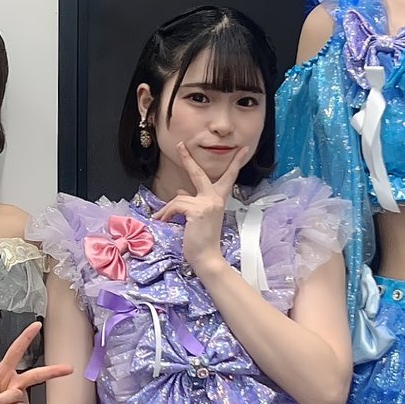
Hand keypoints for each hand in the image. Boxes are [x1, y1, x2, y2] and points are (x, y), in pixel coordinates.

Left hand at [0, 323, 72, 403]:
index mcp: (3, 372)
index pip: (16, 352)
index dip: (26, 338)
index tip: (36, 326)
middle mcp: (14, 383)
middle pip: (35, 374)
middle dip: (52, 371)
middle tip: (67, 369)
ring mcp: (19, 397)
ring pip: (19, 395)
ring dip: (3, 400)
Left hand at [154, 141, 244, 271]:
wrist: (207, 258)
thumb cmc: (202, 240)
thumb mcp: (198, 217)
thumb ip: (191, 201)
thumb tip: (180, 190)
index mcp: (218, 199)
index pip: (228, 177)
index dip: (236, 162)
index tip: (242, 148)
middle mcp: (215, 198)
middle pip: (199, 174)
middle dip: (188, 159)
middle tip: (180, 145)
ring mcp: (207, 203)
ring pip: (179, 197)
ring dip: (167, 209)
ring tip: (162, 218)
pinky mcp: (197, 210)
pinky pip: (175, 205)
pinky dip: (166, 213)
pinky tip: (163, 221)